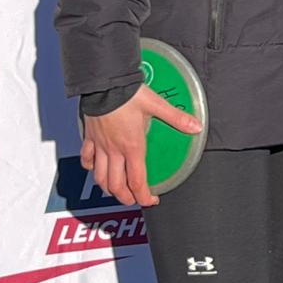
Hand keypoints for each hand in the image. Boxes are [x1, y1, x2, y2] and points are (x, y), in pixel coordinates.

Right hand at [80, 83, 201, 207]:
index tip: (151, 200)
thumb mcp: (156, 105)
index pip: (137, 182)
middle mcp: (114, 150)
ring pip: (99, 177)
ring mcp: (100, 145)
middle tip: (134, 198)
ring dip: (108, 188)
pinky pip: (86, 158)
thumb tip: (196, 126)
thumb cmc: (127, 93)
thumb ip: (177, 118)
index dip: (144, 196)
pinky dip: (90, 167)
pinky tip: (95, 168)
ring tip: (116, 190)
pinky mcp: (89, 137)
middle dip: (126, 198)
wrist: (104, 82)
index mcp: (132, 146)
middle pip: (116, 185)